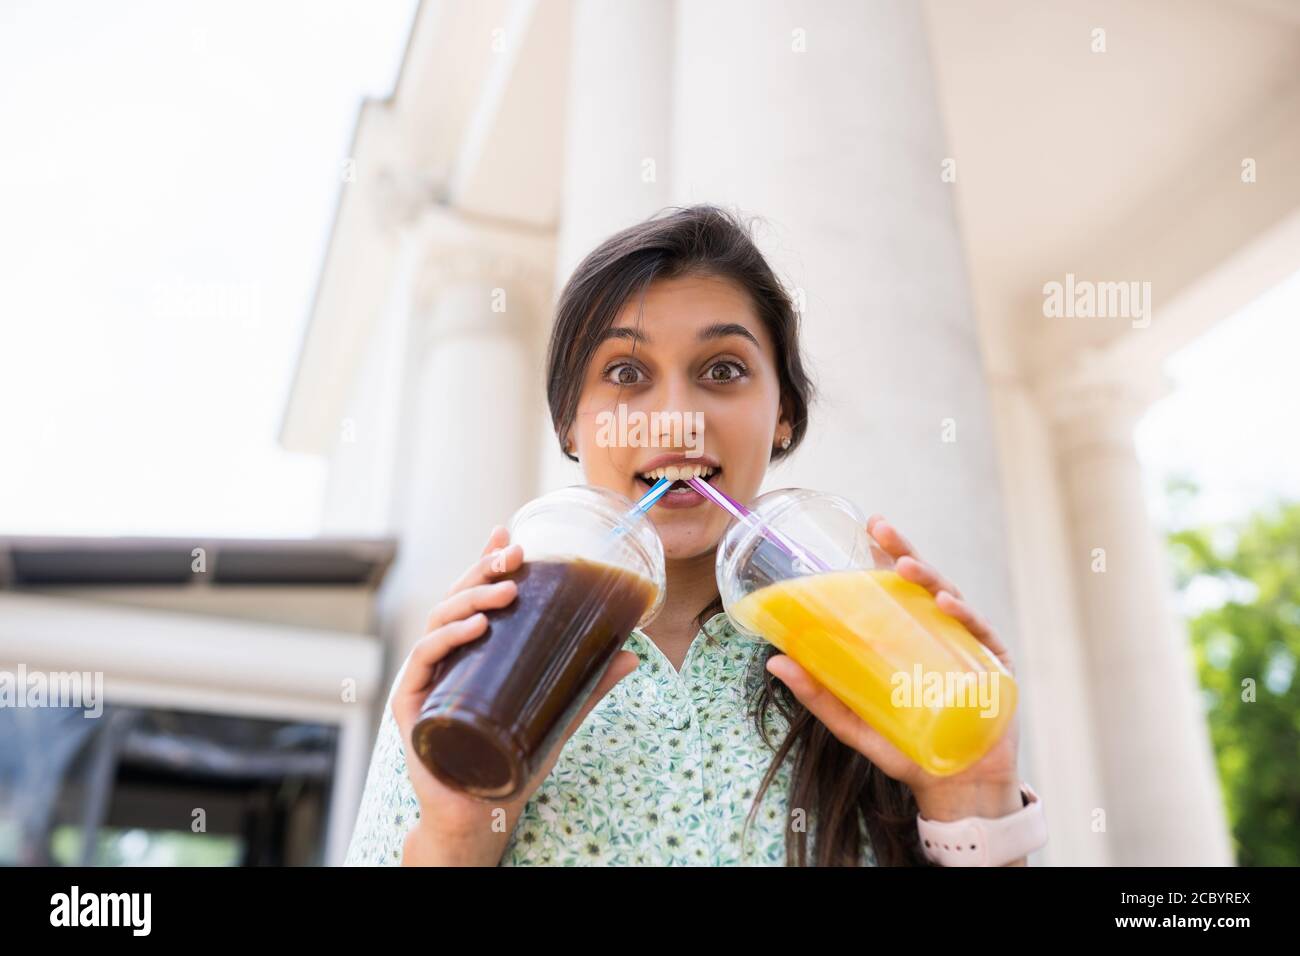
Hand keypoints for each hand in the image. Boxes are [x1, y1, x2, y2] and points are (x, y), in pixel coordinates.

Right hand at [392, 524, 638, 864]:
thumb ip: (588, 687)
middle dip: (483, 571)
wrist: (477, 813)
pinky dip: (448, 638)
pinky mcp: (412, 704)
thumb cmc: (510, 762)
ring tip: (504, 593)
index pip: (474, 596)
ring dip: (470, 599)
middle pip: (457, 600)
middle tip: (515, 556)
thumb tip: (631, 654)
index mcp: (471, 653)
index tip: (507, 532)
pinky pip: (425, 660)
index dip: (486, 561)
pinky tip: (475, 628)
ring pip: (440, 622)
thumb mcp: (556, 716)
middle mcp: (444, 659)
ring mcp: (426, 679)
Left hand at [765, 515, 1021, 819]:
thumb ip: (819, 695)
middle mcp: (940, 633)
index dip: (885, 555)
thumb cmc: (906, 750)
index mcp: (910, 637)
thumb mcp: (854, 721)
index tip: (867, 527)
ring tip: (905, 568)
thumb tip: (773, 663)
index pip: (897, 589)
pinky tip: (946, 605)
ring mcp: (969, 646)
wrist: (954, 789)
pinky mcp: (995, 667)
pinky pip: (980, 634)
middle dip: (903, 552)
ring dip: (929, 579)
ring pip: (951, 599)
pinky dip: (965, 617)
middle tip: (881, 529)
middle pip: (923, 584)